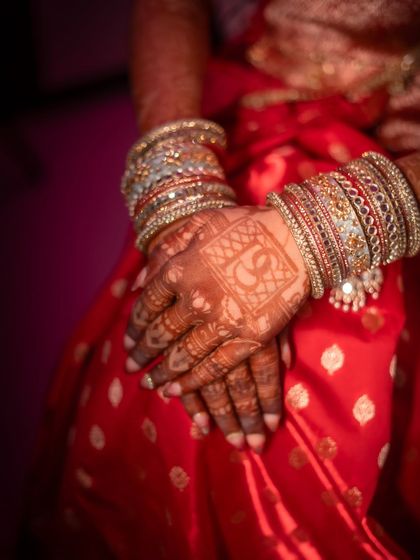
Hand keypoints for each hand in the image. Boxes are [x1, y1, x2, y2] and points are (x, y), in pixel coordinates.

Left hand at [126, 205, 308, 395]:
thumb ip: (165, 249)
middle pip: (161, 335)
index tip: (128, 343)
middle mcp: (196, 299)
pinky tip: (179, 392)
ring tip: (150, 387)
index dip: (134, 328)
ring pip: (184, 357)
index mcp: (180, 270)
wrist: (297, 236)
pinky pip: (216, 367)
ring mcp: (224, 321)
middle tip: (131, 370)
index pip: (147, 307)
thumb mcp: (199, 223)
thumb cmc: (246, 226)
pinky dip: (195, 383)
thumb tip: (138, 285)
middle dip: (143, 356)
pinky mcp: (250, 338)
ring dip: (164, 375)